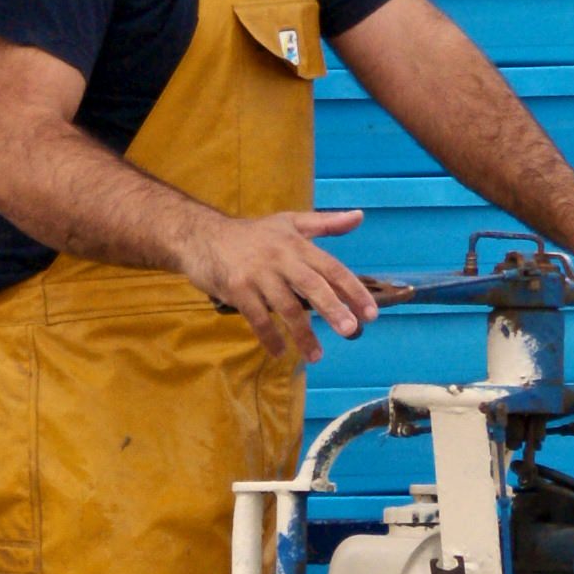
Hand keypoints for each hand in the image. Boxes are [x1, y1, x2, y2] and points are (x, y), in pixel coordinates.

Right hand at [186, 206, 373, 358]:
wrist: (202, 236)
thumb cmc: (253, 234)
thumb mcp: (290, 222)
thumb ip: (326, 223)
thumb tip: (359, 217)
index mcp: (297, 244)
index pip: (332, 268)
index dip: (353, 290)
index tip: (371, 313)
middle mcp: (280, 258)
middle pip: (312, 286)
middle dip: (332, 309)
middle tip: (350, 330)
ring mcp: (257, 275)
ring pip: (286, 308)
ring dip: (302, 334)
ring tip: (316, 356)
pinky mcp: (237, 289)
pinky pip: (258, 319)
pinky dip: (270, 337)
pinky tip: (280, 352)